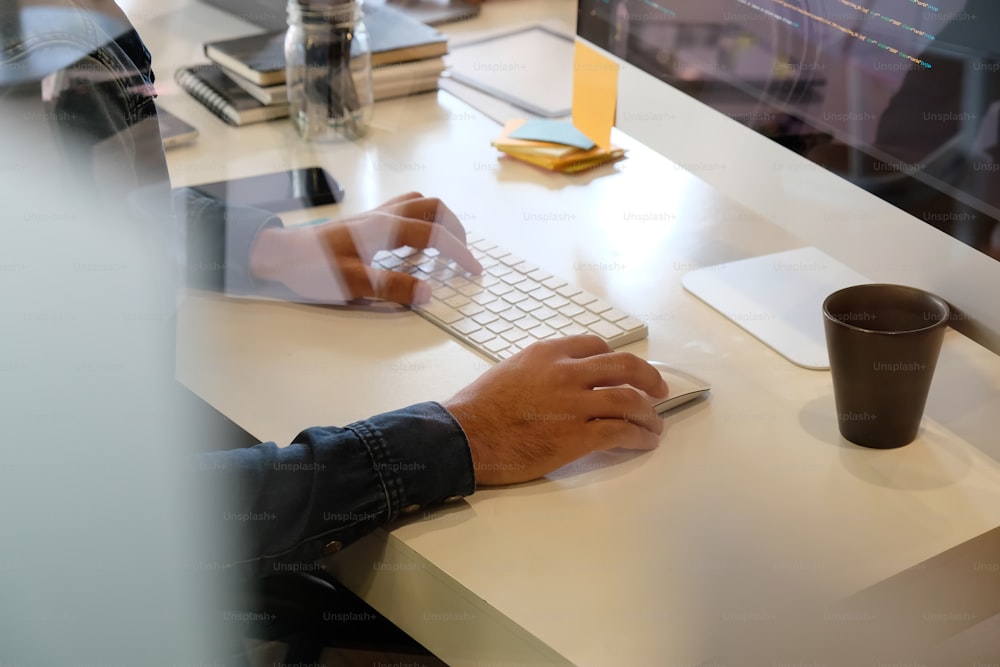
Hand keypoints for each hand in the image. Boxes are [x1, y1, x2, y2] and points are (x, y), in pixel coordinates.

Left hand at [249, 193, 482, 303]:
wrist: (279, 254)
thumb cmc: (312, 269)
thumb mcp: (353, 284)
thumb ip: (393, 287)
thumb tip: (429, 293)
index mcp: (384, 229)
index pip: (434, 235)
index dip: (459, 252)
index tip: (474, 270)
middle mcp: (382, 215)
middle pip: (432, 206)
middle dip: (454, 228)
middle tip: (463, 254)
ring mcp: (373, 215)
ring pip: (417, 202)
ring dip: (438, 220)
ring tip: (445, 245)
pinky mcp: (365, 221)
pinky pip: (402, 210)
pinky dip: (419, 222)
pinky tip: (413, 245)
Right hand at [442, 335, 668, 484]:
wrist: (464, 436)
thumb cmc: (478, 408)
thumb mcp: (510, 370)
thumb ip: (540, 370)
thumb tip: (558, 381)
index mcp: (548, 353)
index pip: (596, 345)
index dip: (616, 359)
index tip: (624, 371)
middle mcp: (566, 373)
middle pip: (625, 367)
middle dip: (648, 378)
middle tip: (659, 390)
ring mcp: (574, 404)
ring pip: (629, 401)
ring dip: (649, 414)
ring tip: (655, 425)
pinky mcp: (577, 437)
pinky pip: (621, 432)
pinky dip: (639, 437)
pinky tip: (644, 442)